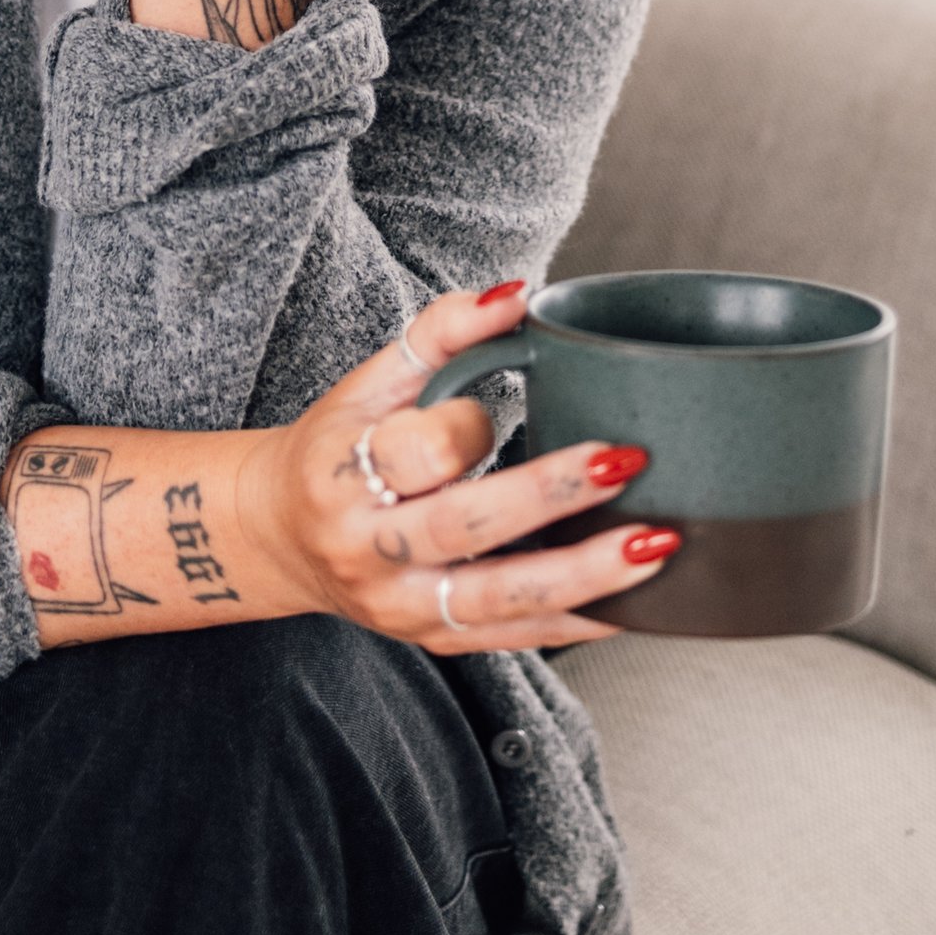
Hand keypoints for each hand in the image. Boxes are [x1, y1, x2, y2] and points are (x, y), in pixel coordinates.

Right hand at [236, 281, 679, 651]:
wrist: (279, 538)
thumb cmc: (335, 447)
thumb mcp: (369, 382)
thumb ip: (441, 331)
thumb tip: (517, 294)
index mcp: (344, 475)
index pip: (420, 449)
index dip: (466, 425)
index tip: (496, 405)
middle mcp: (370, 551)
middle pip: (468, 526)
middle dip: (552, 494)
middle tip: (625, 461)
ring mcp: (405, 607)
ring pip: (502, 598)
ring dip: (586, 575)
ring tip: (656, 545)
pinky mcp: (436, 641)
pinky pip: (517, 640)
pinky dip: (580, 623)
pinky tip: (635, 604)